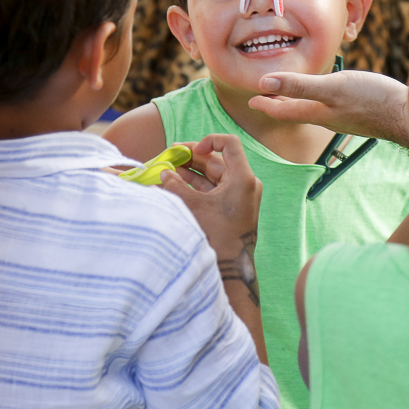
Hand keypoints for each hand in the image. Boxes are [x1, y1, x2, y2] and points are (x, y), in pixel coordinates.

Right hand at [161, 134, 261, 262]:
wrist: (230, 268)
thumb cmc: (215, 235)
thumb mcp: (192, 206)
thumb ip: (176, 185)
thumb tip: (164, 173)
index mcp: (242, 177)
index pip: (229, 144)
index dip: (209, 141)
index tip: (191, 150)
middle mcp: (244, 183)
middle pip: (217, 160)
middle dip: (192, 157)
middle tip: (170, 154)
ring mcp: (239, 195)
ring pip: (213, 174)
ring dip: (192, 170)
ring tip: (169, 167)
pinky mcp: (232, 206)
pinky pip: (214, 188)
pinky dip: (196, 184)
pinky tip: (176, 182)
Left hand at [248, 70, 408, 147]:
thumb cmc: (372, 100)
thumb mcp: (332, 88)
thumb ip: (299, 86)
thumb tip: (264, 83)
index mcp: (318, 112)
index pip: (284, 110)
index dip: (267, 104)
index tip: (251, 101)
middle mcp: (329, 118)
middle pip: (298, 112)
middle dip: (280, 104)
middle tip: (266, 98)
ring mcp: (346, 118)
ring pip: (315, 111)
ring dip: (299, 103)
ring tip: (292, 95)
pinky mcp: (361, 114)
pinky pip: (332, 108)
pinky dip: (320, 101)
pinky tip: (329, 96)